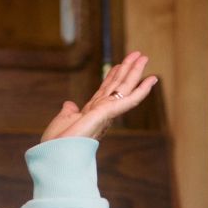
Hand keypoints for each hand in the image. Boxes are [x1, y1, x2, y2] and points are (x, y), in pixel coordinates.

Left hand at [41, 51, 156, 142]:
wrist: (56, 153)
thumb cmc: (58, 143)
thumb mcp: (64, 119)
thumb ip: (69, 111)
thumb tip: (69, 104)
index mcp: (93, 111)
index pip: (106, 90)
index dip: (112, 76)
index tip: (118, 64)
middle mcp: (103, 111)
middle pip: (118, 85)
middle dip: (128, 69)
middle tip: (138, 54)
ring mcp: (107, 112)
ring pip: (125, 87)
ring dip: (135, 71)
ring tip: (144, 56)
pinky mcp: (109, 113)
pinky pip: (131, 99)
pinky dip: (142, 89)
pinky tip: (152, 79)